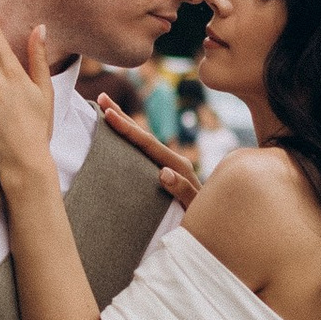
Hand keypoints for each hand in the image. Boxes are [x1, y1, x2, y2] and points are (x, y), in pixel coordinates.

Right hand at [94, 94, 197, 208]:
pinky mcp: (167, 171)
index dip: (127, 128)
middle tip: (102, 97)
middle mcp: (174, 161)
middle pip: (144, 134)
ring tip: (107, 109)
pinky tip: (122, 135)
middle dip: (122, 116)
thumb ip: (183, 190)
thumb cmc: (206, 217)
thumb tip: (163, 172)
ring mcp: (170, 165)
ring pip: (144, 141)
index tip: (108, 114)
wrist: (218, 222)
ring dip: (126, 124)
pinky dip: (132, 140)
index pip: (148, 143)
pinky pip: (146, 152)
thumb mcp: (195, 207)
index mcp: (178, 166)